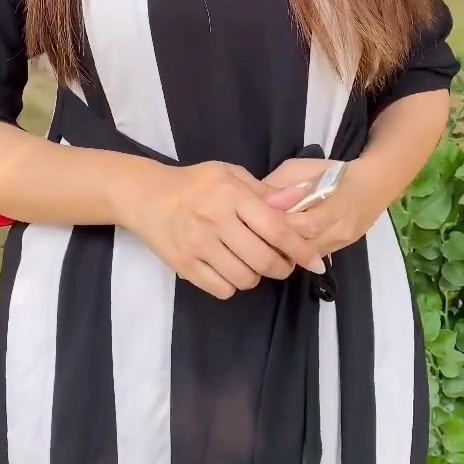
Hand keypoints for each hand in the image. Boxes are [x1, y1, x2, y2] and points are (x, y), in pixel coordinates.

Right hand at [120, 160, 326, 299]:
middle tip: (282, 264)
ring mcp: (197, 245)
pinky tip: (229, 270)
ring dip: (256, 276)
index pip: (276, 228)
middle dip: (282, 267)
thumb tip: (299, 202)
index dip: (300, 248)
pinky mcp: (184, 265)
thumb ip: (265, 191)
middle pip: (264, 259)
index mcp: (230, 195)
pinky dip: (232, 285)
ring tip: (252, 263)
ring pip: (244, 278)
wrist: (146, 196)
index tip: (316, 262)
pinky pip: (221, 289)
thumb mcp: (229, 175)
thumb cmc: (195, 183)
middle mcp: (215, 221)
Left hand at [263, 158, 382, 255]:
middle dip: (278, 242)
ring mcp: (341, 244)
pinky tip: (277, 246)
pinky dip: (292, 253)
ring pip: (306, 257)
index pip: (308, 224)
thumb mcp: (302, 168)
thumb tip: (258, 202)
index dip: (283, 225)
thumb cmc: (332, 172)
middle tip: (253, 236)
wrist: (372, 186)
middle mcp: (341, 229)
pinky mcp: (337, 251)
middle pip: (306, 246)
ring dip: (283, 251)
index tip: (258, 219)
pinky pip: (309, 258)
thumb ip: (280, 185)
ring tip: (261, 242)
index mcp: (337, 204)